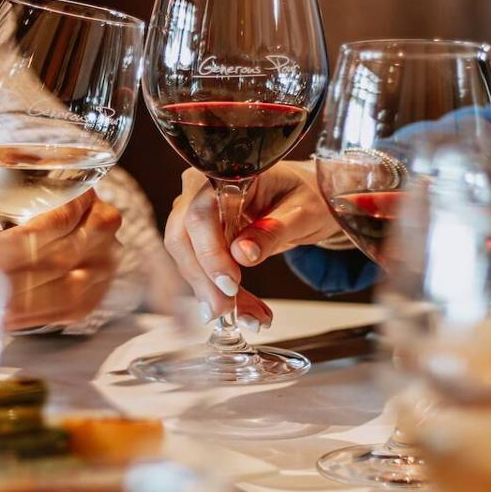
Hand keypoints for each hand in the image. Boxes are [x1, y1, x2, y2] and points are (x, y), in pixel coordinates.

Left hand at [0, 190, 121, 331]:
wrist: (37, 243)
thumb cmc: (16, 223)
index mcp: (80, 193)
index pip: (57, 219)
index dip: (20, 240)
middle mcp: (101, 226)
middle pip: (61, 257)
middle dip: (17, 275)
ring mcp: (103, 262)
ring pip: (68, 288)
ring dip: (25, 301)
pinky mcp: (95, 293)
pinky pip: (69, 310)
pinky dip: (34, 317)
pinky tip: (6, 318)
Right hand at [164, 160, 341, 328]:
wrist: (307, 198)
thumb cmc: (307, 194)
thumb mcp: (302, 211)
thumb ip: (273, 230)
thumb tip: (242, 254)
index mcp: (225, 174)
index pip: (200, 214)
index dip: (210, 252)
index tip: (230, 285)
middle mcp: (200, 191)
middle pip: (183, 239)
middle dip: (204, 281)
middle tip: (229, 311)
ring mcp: (195, 215)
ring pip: (187, 259)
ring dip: (212, 293)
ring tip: (249, 317)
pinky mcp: (200, 239)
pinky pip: (199, 269)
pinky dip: (220, 294)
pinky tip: (244, 311)